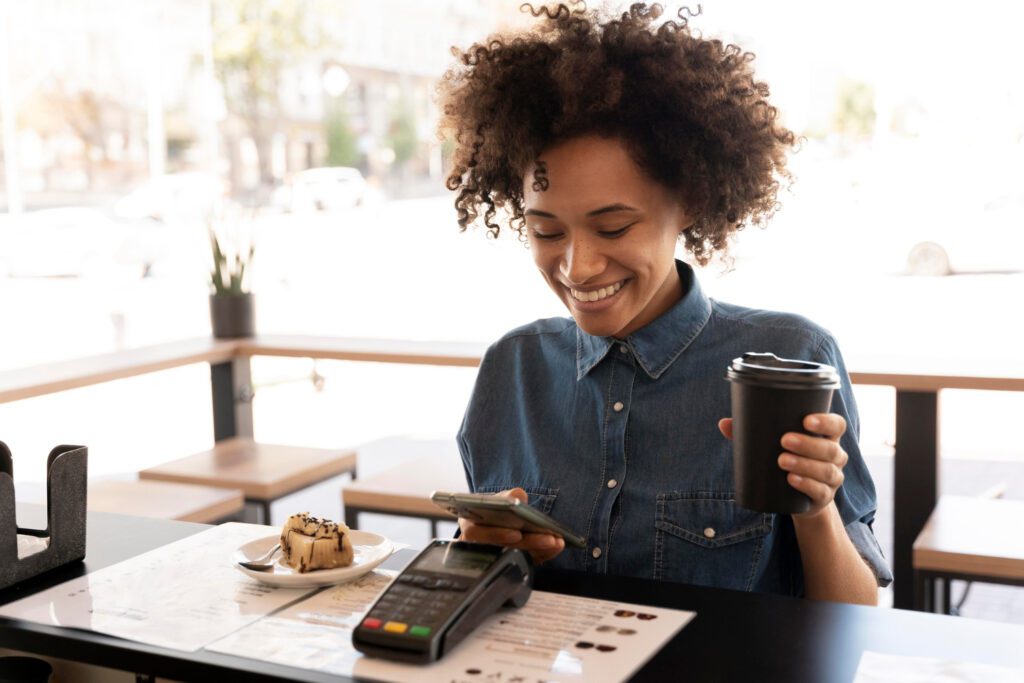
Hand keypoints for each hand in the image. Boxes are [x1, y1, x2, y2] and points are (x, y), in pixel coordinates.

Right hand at [456, 487, 565, 563]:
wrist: (494, 519)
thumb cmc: (493, 509)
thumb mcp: (496, 498)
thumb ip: (507, 495)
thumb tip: (518, 496)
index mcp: (469, 527)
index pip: (476, 534)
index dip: (496, 535)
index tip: (516, 534)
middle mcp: (478, 546)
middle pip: (502, 549)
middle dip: (527, 543)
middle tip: (548, 539)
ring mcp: (495, 558)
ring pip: (516, 557)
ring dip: (539, 550)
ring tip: (556, 541)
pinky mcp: (510, 563)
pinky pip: (526, 562)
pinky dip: (543, 554)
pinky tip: (556, 546)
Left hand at [718, 414, 848, 517]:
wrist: (797, 497)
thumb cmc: (786, 458)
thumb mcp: (774, 445)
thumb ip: (752, 432)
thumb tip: (724, 423)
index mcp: (826, 436)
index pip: (837, 424)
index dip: (826, 421)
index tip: (806, 420)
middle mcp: (834, 456)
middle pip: (830, 448)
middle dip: (808, 444)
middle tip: (784, 440)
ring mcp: (832, 478)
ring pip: (826, 470)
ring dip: (805, 465)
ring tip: (782, 461)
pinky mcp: (824, 497)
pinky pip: (820, 491)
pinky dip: (807, 485)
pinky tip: (792, 480)